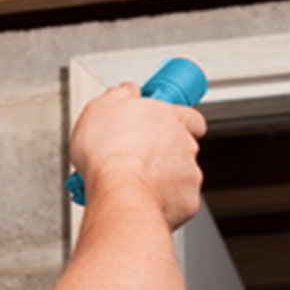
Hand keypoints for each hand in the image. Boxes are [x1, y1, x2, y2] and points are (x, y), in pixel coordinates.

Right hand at [70, 83, 206, 229]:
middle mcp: (185, 143)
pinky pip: (175, 196)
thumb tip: (127, 90)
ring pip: (178, 171)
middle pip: (182, 143)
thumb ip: (120, 94)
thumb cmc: (108, 153)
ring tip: (131, 177)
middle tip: (135, 152)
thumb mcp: (100, 107)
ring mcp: (189, 172)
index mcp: (168, 116)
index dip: (174, 118)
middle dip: (162, 148)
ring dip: (159, 173)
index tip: (160, 121)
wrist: (119, 193)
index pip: (187, 113)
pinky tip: (139, 193)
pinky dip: (160, 196)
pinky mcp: (187, 199)